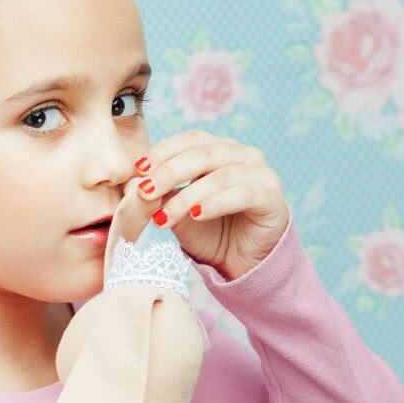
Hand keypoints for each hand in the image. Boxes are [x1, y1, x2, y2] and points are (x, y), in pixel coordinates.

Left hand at [134, 129, 289, 280]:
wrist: (239, 262)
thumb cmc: (208, 231)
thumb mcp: (176, 211)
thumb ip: (159, 194)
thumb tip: (131, 183)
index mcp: (219, 149)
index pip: (189, 140)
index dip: (162, 151)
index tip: (137, 169)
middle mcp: (242, 154)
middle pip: (202, 154)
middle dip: (169, 172)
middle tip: (145, 192)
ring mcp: (260, 172)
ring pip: (219, 176)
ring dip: (187, 197)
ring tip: (163, 218)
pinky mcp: (272, 195)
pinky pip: (242, 194)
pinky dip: (215, 204)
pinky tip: (196, 216)